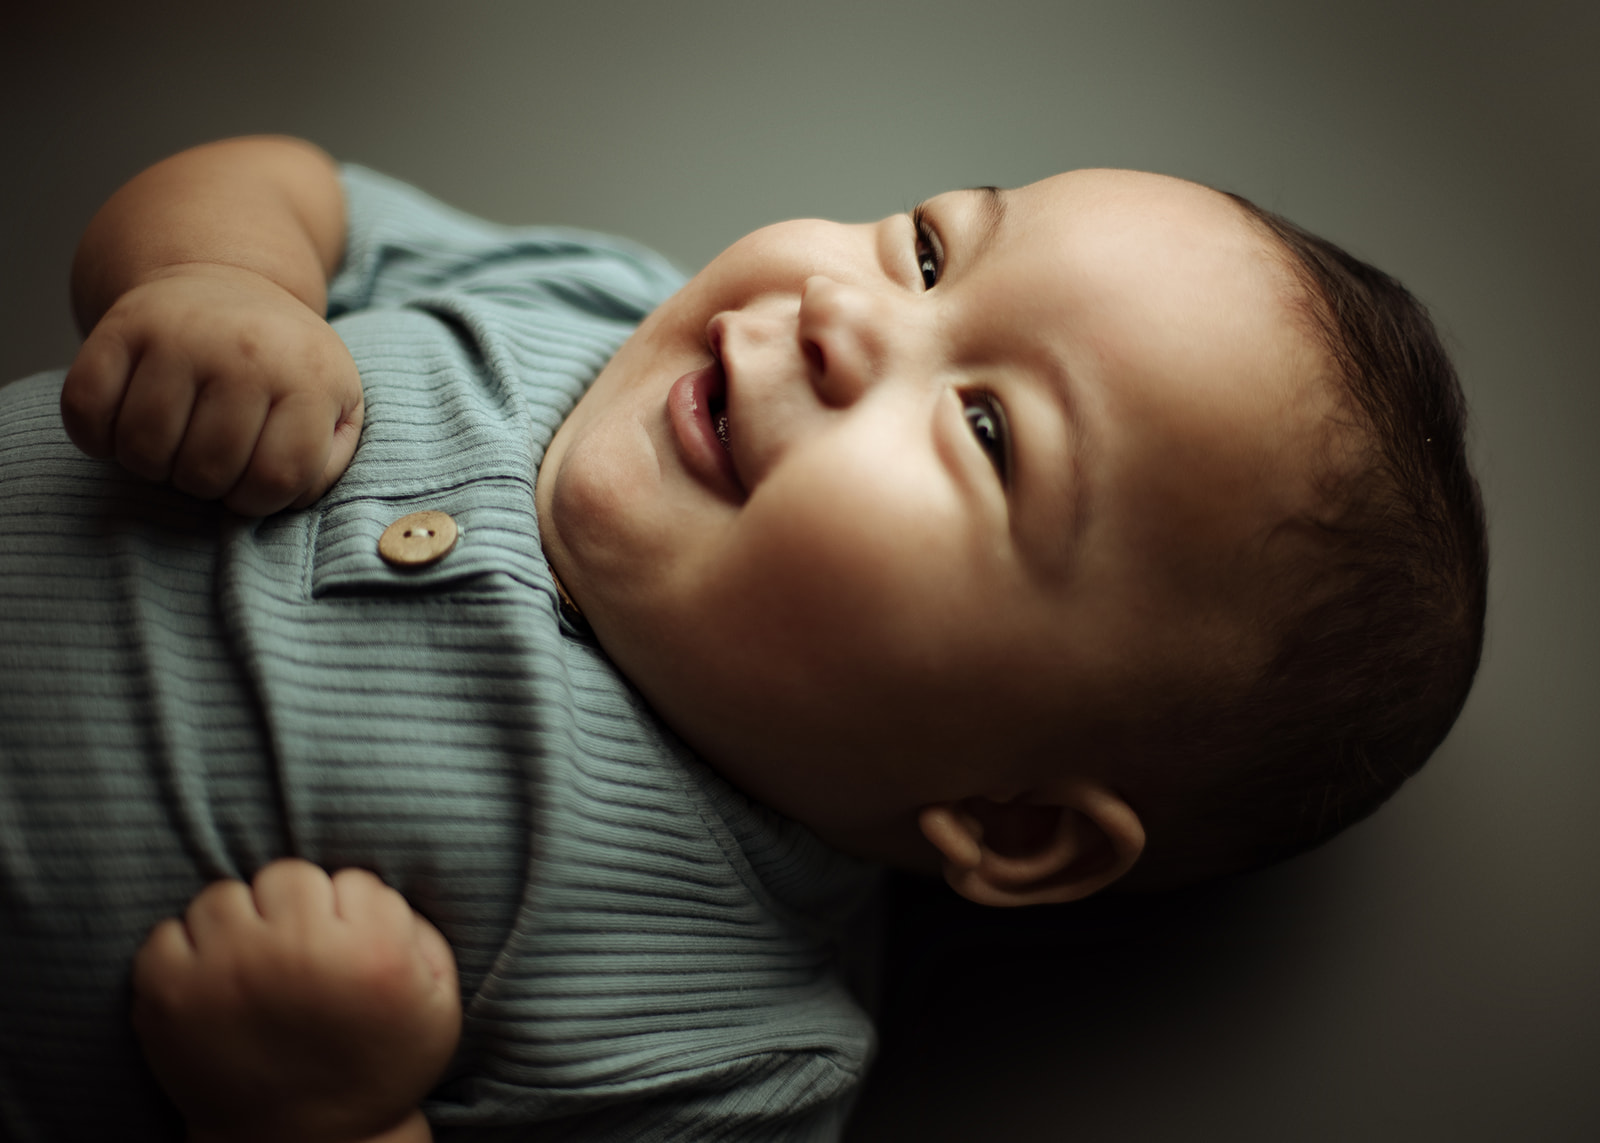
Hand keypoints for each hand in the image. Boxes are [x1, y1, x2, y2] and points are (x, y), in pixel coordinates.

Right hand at [61, 264, 362, 515]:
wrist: (229, 281)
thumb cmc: (285, 365)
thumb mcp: (336, 406)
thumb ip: (325, 462)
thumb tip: (286, 495)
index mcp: (309, 377)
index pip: (274, 479)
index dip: (256, 501)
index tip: (249, 480)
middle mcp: (246, 351)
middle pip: (204, 472)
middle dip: (204, 484)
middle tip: (209, 458)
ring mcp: (180, 335)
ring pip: (143, 450)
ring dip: (152, 465)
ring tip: (174, 442)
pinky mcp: (121, 325)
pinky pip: (86, 410)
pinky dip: (96, 437)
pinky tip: (124, 426)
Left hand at [132, 859, 460, 1142]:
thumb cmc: (380, 1068)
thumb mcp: (439, 1005)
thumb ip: (420, 932)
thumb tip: (367, 885)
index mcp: (370, 954)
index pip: (355, 882)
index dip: (354, 917)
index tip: (351, 955)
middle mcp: (297, 954)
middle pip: (288, 876)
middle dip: (296, 910)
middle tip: (301, 957)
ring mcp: (226, 973)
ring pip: (224, 895)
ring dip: (239, 926)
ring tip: (255, 969)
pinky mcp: (170, 997)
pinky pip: (166, 933)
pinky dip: (185, 954)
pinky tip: (213, 983)